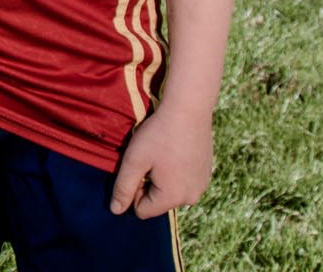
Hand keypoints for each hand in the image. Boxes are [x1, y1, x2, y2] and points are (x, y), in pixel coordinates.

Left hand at [109, 102, 215, 217]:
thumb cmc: (158, 135)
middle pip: (158, 202)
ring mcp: (202, 186)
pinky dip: (175, 171)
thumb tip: (115, 211)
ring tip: (162, 153)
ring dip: (162, 177)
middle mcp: (192, 198)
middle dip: (148, 184)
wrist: (189, 110)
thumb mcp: (134, 160)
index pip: (143, 210)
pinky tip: (174, 151)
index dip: (134, 190)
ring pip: (171, 191)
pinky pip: (184, 182)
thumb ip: (123, 188)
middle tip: (149, 158)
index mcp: (173, 198)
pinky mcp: (206, 174)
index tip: (137, 167)